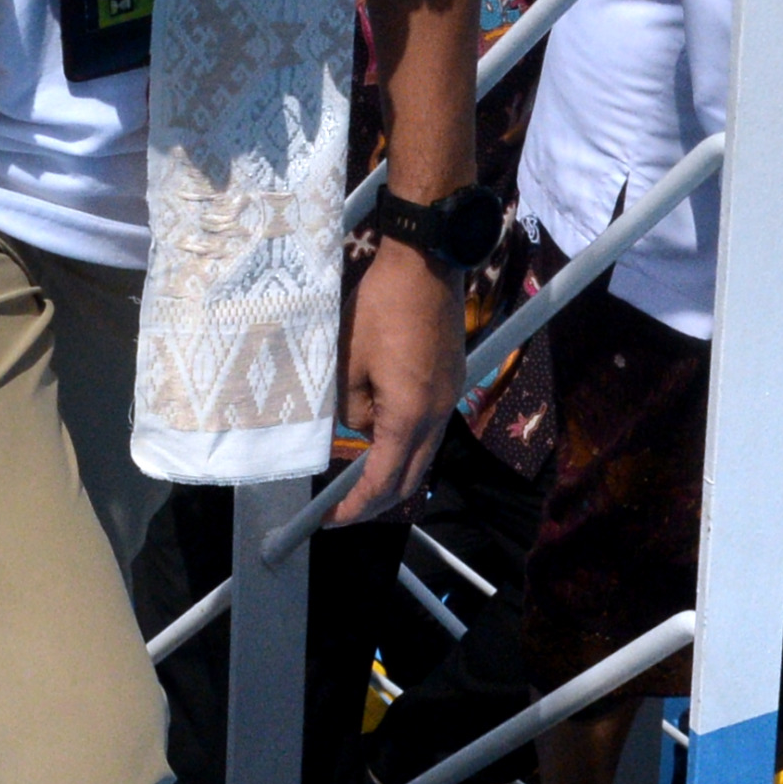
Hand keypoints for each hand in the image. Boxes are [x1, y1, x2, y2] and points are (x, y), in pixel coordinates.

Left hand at [332, 243, 461, 525]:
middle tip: (342, 508)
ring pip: (422, 455)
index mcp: (409, 415)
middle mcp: (437, 416)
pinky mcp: (452, 383)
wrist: (425, 263)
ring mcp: (450, 400)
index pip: (384, 481)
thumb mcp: (347, 362)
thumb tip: (356, 429)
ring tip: (355, 471)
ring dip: (390, 469)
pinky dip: (403, 443)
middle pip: (410, 480)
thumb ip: (348, 409)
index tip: (331, 520)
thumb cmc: (380, 308)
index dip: (356, 507)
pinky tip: (378, 432)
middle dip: (376, 500)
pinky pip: (428, 429)